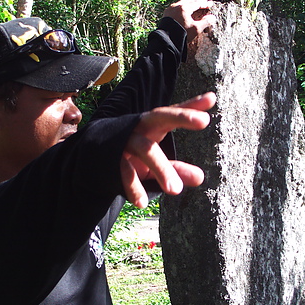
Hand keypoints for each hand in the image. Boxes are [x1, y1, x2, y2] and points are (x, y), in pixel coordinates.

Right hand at [121, 92, 215, 207]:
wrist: (93, 158)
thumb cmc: (132, 154)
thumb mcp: (156, 162)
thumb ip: (178, 167)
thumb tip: (201, 178)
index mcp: (153, 124)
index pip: (173, 113)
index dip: (190, 107)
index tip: (211, 101)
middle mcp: (140, 127)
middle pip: (160, 116)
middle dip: (181, 116)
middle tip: (203, 120)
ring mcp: (125, 142)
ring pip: (146, 149)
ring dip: (162, 168)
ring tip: (176, 190)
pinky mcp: (112, 158)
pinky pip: (124, 171)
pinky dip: (133, 188)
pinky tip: (142, 203)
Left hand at [163, 0, 214, 41]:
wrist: (166, 41)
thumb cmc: (181, 34)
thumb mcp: (196, 29)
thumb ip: (205, 22)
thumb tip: (212, 18)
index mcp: (184, 8)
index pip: (197, 3)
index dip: (205, 4)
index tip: (210, 4)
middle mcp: (176, 6)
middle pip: (189, 1)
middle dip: (197, 0)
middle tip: (203, 0)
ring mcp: (170, 10)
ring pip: (182, 3)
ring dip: (189, 3)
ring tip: (194, 4)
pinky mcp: (166, 15)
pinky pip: (176, 7)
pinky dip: (182, 7)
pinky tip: (184, 10)